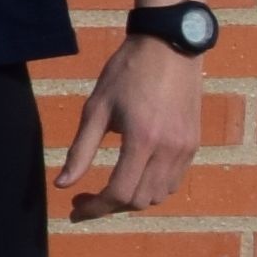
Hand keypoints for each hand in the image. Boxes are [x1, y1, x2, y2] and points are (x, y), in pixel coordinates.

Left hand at [59, 26, 205, 219]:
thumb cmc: (126, 73)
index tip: (74, 209)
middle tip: (85, 198)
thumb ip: (80, 151)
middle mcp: (170, 150)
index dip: (95, 208)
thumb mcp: (95, 108)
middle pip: (140, 200)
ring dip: (132, 199)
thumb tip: (62, 184)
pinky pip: (174, 181)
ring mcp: (186, 148)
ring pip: (159, 195)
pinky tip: (133, 175)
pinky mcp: (194, 144)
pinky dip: (152, 188)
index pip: (119, 193)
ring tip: (107, 188)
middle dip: (110, 206)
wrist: (170, 47)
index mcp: (142, 140)